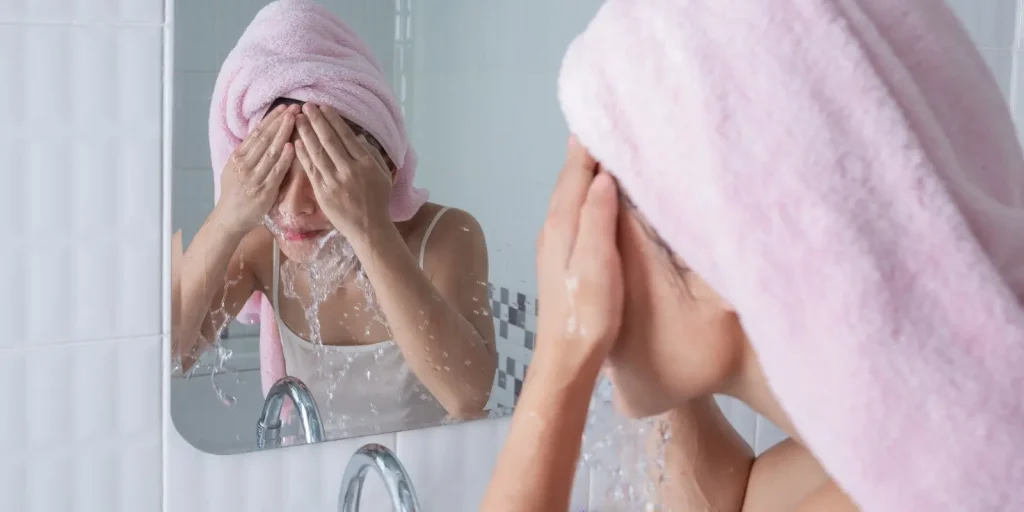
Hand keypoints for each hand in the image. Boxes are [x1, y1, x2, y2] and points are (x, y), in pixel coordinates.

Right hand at [214, 104, 296, 234]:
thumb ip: (249, 154)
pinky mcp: (263, 191)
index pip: (256, 133)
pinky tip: (293, 146)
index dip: (270, 119)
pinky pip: (276, 171)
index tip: (283, 107)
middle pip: (264, 138)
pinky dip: (284, 158)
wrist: (230, 218)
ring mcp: (253, 177)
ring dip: (284, 134)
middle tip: (294, 107)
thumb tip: (263, 134)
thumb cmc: (236, 192)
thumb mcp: (236, 169)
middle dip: (280, 121)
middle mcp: (244, 165)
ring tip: (295, 119)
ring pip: (271, 151)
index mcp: (237, 157)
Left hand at [293, 103, 392, 236]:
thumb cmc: (378, 201)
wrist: (369, 228)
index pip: (346, 136)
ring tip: (298, 119)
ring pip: (317, 152)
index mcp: (366, 163)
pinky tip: (297, 142)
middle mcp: (350, 170)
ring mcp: (334, 181)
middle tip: (306, 106)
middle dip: (317, 121)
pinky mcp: (322, 192)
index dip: (333, 120)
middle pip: (330, 140)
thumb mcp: (383, 175)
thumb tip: (358, 136)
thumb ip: (372, 154)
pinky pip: (311, 169)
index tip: (324, 107)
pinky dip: (303, 155)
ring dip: (306, 133)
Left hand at [534, 136, 623, 372]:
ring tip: (606, 155)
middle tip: (607, 128)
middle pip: (569, 183)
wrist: (566, 360)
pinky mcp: (563, 262)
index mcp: (562, 226)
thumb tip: (602, 176)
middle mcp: (553, 230)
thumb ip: (597, 217)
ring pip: (570, 198)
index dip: (587, 147)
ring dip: (586, 176)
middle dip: (586, 155)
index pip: (574, 174)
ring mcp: (555, 247)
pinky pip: (574, 215)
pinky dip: (586, 198)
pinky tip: (599, 199)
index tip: (603, 118)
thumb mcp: (597, 262)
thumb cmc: (588, 314)